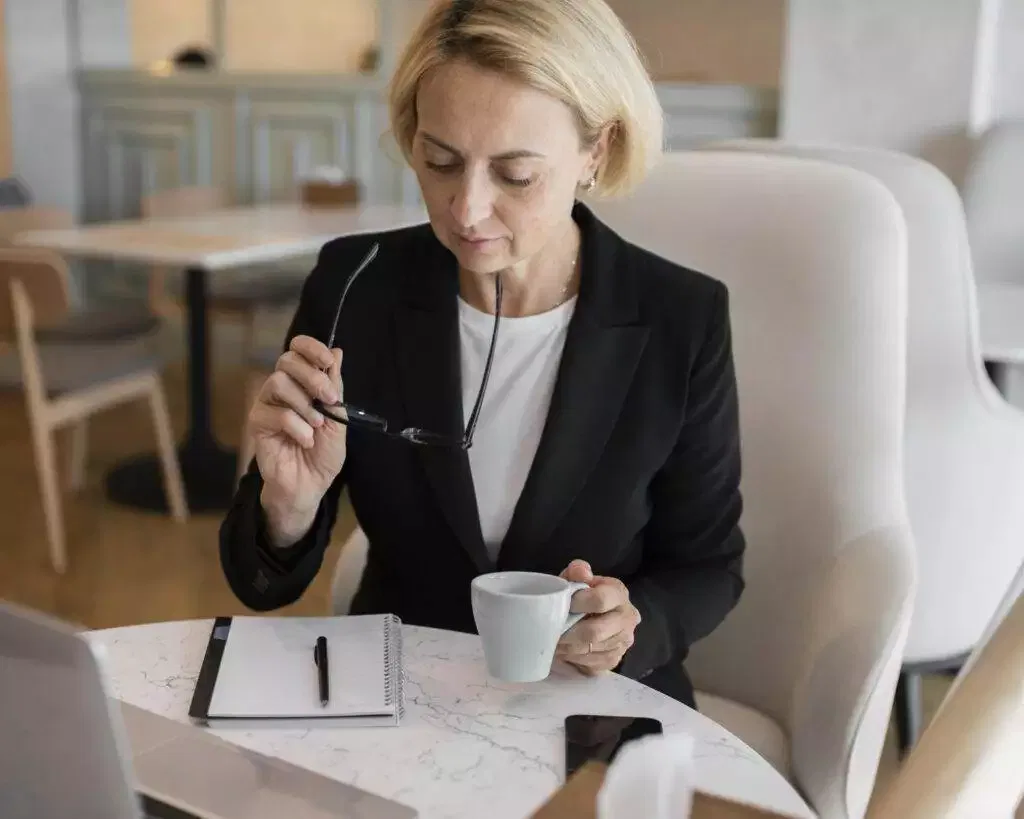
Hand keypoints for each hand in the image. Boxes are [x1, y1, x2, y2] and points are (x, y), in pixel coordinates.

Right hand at [249, 335, 346, 544]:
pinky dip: (296, 427)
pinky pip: (275, 413)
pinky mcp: (257, 423)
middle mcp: (283, 388)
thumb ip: (335, 387)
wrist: (310, 485)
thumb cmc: (323, 453)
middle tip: (329, 400)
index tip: (327, 361)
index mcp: (304, 383)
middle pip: (287, 360)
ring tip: (316, 426)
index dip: (311, 348)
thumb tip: (337, 352)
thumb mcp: (338, 419)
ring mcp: (268, 404)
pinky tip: (305, 441)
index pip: (298, 349)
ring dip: (304, 405)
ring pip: (278, 382)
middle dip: (312, 377)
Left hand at [555, 560, 640, 675]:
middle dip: (567, 633)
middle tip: (550, 631)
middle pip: (594, 632)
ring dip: (566, 648)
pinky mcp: (614, 660)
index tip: (561, 605)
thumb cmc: (585, 594)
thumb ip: (578, 572)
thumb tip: (579, 571)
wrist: (600, 614)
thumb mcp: (580, 578)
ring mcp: (623, 642)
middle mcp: (627, 619)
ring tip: (551, 641)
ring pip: (590, 650)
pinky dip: (572, 659)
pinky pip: (590, 664)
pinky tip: (562, 651)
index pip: (600, 600)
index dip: (577, 603)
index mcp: (619, 594)